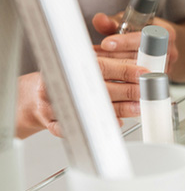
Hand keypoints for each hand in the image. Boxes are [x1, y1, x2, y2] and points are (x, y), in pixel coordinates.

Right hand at [15, 58, 147, 138]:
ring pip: (93, 108)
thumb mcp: (78, 63)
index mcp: (67, 65)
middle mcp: (61, 84)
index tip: (143, 73)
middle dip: (128, 91)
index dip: (124, 70)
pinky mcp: (53, 123)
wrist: (31, 97)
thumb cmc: (61, 78)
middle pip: (100, 89)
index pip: (101, 66)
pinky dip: (96, 126)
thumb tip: (135, 63)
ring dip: (120, 109)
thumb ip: (104, 62)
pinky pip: (77, 127)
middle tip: (146, 92)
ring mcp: (55, 105)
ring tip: (138, 107)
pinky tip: (114, 123)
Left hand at [92, 12, 178, 72]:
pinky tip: (108, 74)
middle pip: (139, 57)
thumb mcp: (131, 21)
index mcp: (165, 32)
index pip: (143, 37)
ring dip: (116, 68)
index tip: (106, 44)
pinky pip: (139, 80)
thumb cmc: (145, 31)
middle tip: (94, 55)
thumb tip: (100, 20)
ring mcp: (165, 67)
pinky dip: (123, 78)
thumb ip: (113, 22)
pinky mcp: (159, 80)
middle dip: (114, 56)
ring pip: (138, 71)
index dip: (124, 41)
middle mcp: (168, 51)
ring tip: (98, 64)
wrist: (164, 45)